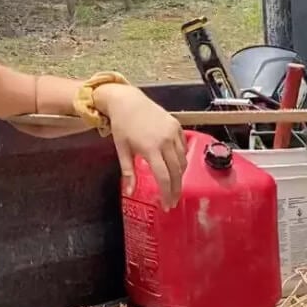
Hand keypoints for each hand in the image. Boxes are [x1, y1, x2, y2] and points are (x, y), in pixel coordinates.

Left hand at [95, 84, 186, 207]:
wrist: (127, 100)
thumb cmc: (122, 125)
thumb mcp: (122, 149)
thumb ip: (128, 171)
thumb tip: (129, 192)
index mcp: (151, 148)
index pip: (164, 177)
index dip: (167, 193)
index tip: (167, 205)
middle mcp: (166, 141)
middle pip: (177, 172)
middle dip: (176, 189)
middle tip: (173, 201)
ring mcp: (174, 132)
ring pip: (183, 160)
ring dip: (180, 176)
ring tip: (174, 186)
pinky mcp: (177, 126)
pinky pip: (184, 148)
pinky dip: (182, 159)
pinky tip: (176, 166)